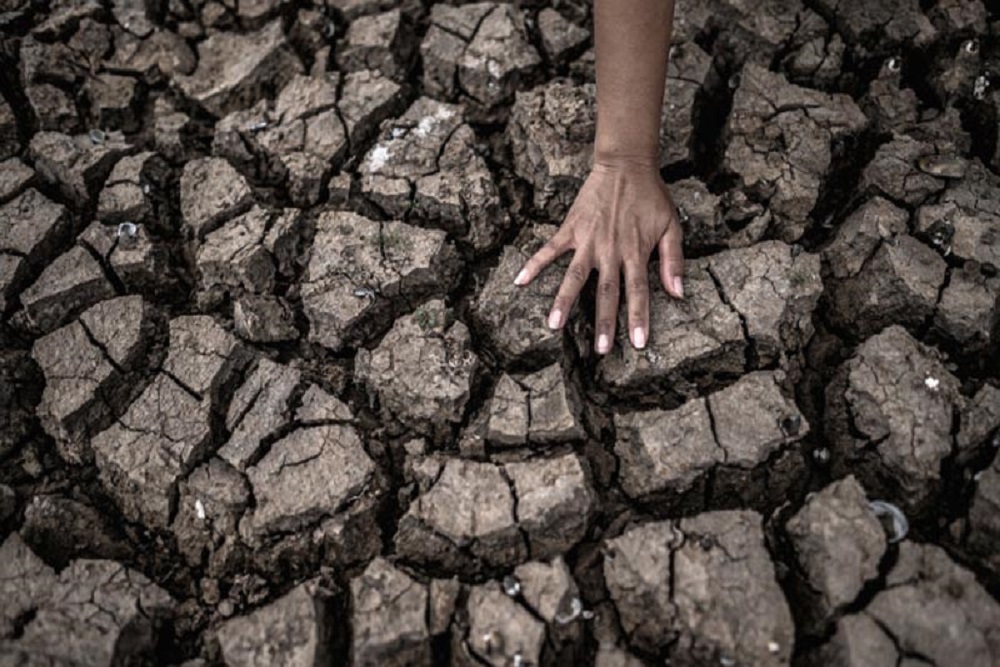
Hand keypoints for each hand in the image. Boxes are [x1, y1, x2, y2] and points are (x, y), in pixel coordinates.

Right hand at [514, 158, 684, 353]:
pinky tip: (519, 281)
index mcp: (635, 252)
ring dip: (564, 301)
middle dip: (604, 322)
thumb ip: (673, 260)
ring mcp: (588, 241)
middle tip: (600, 350)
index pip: (638, 292)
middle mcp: (610, 251)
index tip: (637, 343)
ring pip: (574, 277)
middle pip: (607, 293)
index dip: (638, 318)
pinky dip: (534, 264)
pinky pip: (549, 250)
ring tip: (553, 325)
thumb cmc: (652, 197)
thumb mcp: (672, 226)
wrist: (626, 166)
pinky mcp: (571, 229)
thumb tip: (678, 293)